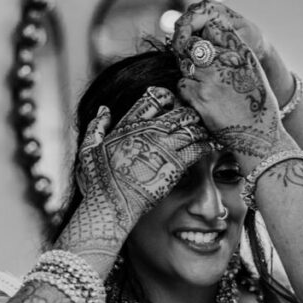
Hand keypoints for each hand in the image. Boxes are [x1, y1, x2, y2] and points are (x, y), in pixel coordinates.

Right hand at [76, 86, 212, 236]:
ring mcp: (163, 148)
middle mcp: (147, 132)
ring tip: (206, 130)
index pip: (151, 100)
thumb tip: (105, 110)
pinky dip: (207, 145)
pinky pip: (198, 149)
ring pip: (190, 128)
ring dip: (200, 128)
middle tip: (196, 116)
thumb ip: (96, 127)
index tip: (173, 100)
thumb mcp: (89, 150)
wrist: (111, 206)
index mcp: (128, 125)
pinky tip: (213, 145)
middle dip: (189, 112)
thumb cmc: (98, 183)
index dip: (166, 97)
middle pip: (177, 112)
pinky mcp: (175, 165)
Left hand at [173, 7, 289, 165]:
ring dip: (190, 74)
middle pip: (194, 46)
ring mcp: (211, 78)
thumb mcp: (253, 69)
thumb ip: (234, 50)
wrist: (259, 134)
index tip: (204, 50)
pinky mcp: (200, 96)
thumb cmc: (256, 103)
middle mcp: (226, 61)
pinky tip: (202, 99)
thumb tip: (211, 34)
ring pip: (186, 65)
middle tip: (200, 71)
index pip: (211, 30)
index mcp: (240, 51)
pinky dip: (187, 91)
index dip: (203, 39)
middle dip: (192, 56)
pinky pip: (182, 85)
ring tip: (204, 87)